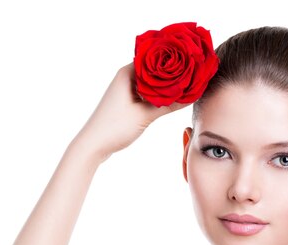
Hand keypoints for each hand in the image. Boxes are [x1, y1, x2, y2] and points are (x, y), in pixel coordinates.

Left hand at [73, 63, 189, 162]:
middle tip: (194, 73)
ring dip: (166, 87)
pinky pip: (147, 94)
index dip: (173, 58)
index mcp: (127, 73)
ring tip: (188, 86)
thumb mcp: (145, 115)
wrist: (92, 146)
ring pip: (152, 84)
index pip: (155, 56)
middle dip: (173, 73)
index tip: (191, 59)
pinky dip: (159, 96)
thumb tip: (191, 96)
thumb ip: (169, 105)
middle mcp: (126, 78)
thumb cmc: (114, 127)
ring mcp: (126, 90)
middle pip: (155, 70)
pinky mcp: (127, 102)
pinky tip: (172, 100)